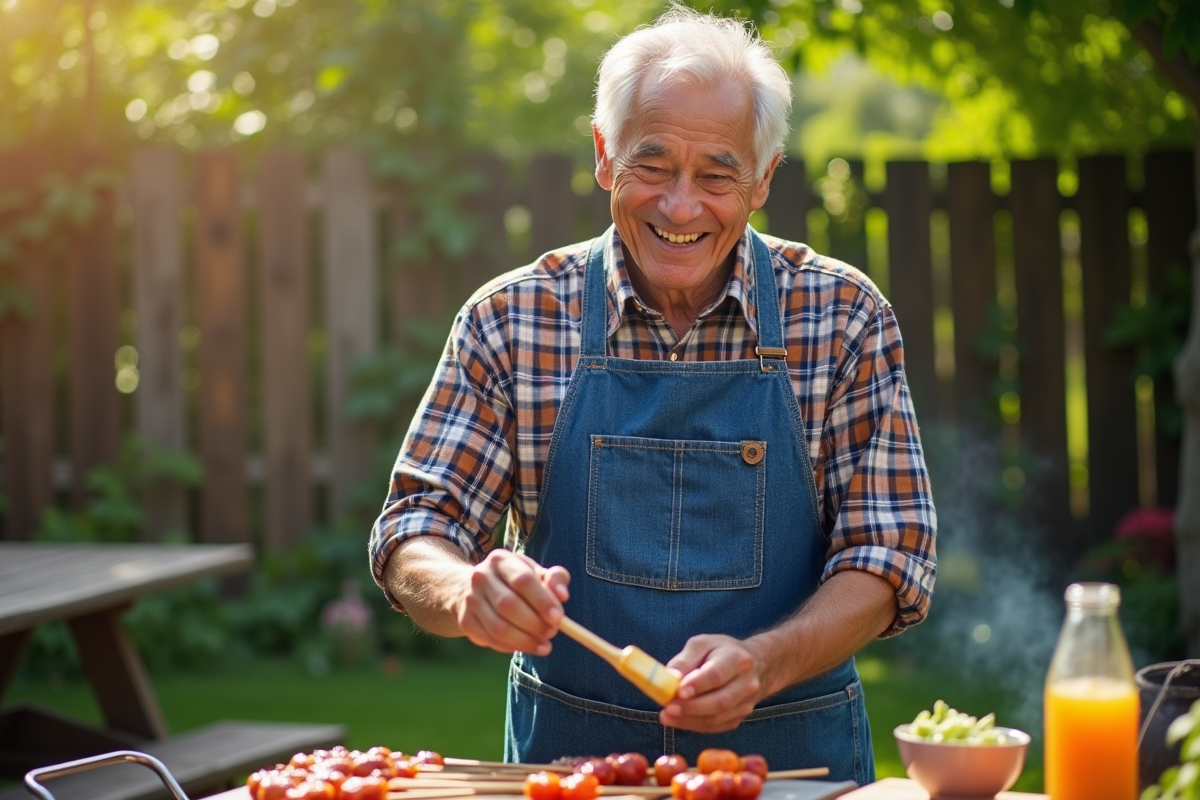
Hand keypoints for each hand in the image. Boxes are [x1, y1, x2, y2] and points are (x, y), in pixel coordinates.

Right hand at [453, 550, 569, 656]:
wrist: (473, 588)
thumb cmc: (514, 581)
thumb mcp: (535, 572)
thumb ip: (554, 578)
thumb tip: (562, 595)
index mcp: (500, 560)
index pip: (523, 580)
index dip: (542, 601)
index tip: (559, 618)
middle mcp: (480, 577)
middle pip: (509, 605)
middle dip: (535, 624)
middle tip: (552, 632)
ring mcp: (470, 600)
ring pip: (498, 628)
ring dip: (525, 641)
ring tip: (544, 645)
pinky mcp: (465, 621)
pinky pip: (490, 640)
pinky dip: (512, 647)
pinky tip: (526, 646)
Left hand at [658, 634, 766, 732]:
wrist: (756, 665)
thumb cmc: (722, 652)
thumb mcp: (702, 644)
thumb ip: (685, 660)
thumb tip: (669, 677)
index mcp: (737, 659)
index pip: (717, 675)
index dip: (697, 685)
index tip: (678, 691)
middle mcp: (747, 683)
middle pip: (720, 701)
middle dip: (691, 707)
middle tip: (668, 708)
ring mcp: (746, 703)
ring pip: (717, 718)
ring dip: (689, 720)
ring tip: (667, 716)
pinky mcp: (740, 717)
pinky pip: (716, 726)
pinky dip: (694, 725)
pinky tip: (678, 720)